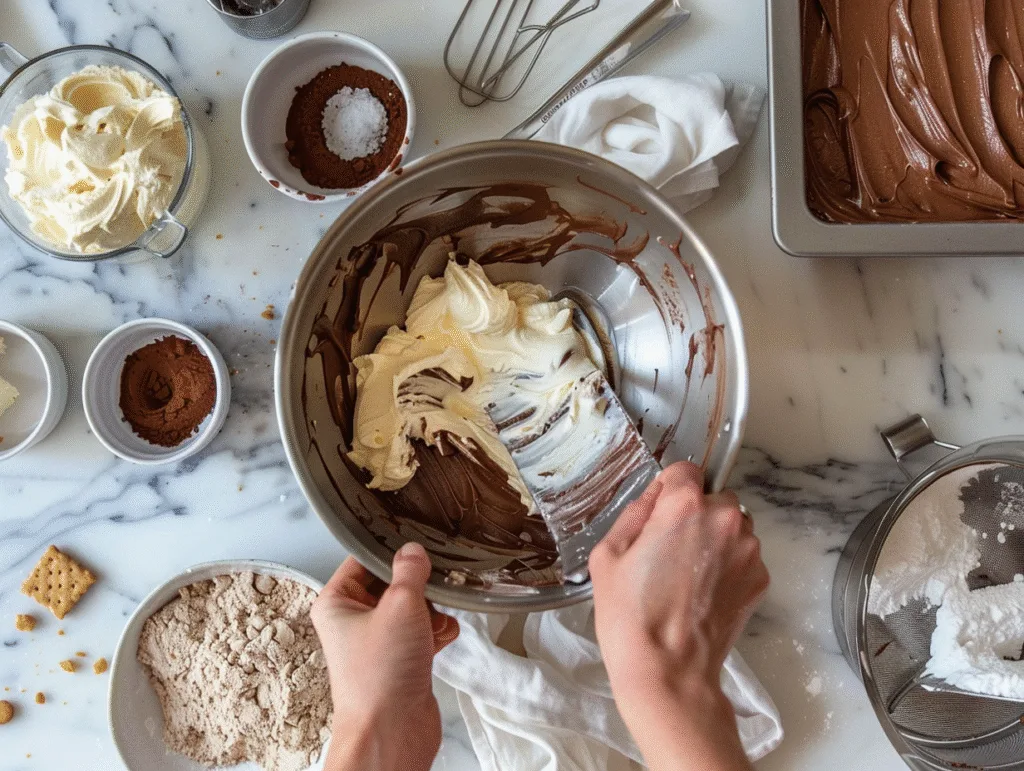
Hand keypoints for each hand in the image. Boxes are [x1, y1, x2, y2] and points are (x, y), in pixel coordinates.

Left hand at [312, 542, 459, 770]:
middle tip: (432, 584)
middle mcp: (353, 621)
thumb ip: (410, 571)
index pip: (362, 560)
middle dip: (417, 586)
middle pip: (391, 583)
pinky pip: (422, 632)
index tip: (416, 543)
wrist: (391, 734)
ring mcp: (378, 642)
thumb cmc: (378, 678)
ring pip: (411, 607)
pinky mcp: (400, 660)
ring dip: (431, 609)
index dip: (390, 551)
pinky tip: (441, 637)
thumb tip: (414, 551)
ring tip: (436, 616)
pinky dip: (436, 631)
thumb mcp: (399, 606)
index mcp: (336, 603)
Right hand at [589, 462, 768, 770]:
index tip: (659, 513)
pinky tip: (703, 592)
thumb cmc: (630, 615)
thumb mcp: (608, 554)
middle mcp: (725, 518)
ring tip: (688, 575)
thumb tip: (655, 496)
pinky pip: (744, 556)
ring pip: (733, 526)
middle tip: (671, 549)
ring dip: (715, 539)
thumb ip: (635, 512)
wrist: (668, 669)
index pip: (686, 469)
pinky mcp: (760, 577)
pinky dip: (728, 566)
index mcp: (684, 506)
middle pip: (714, 496)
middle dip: (696, 514)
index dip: (669, 490)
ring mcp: (748, 549)